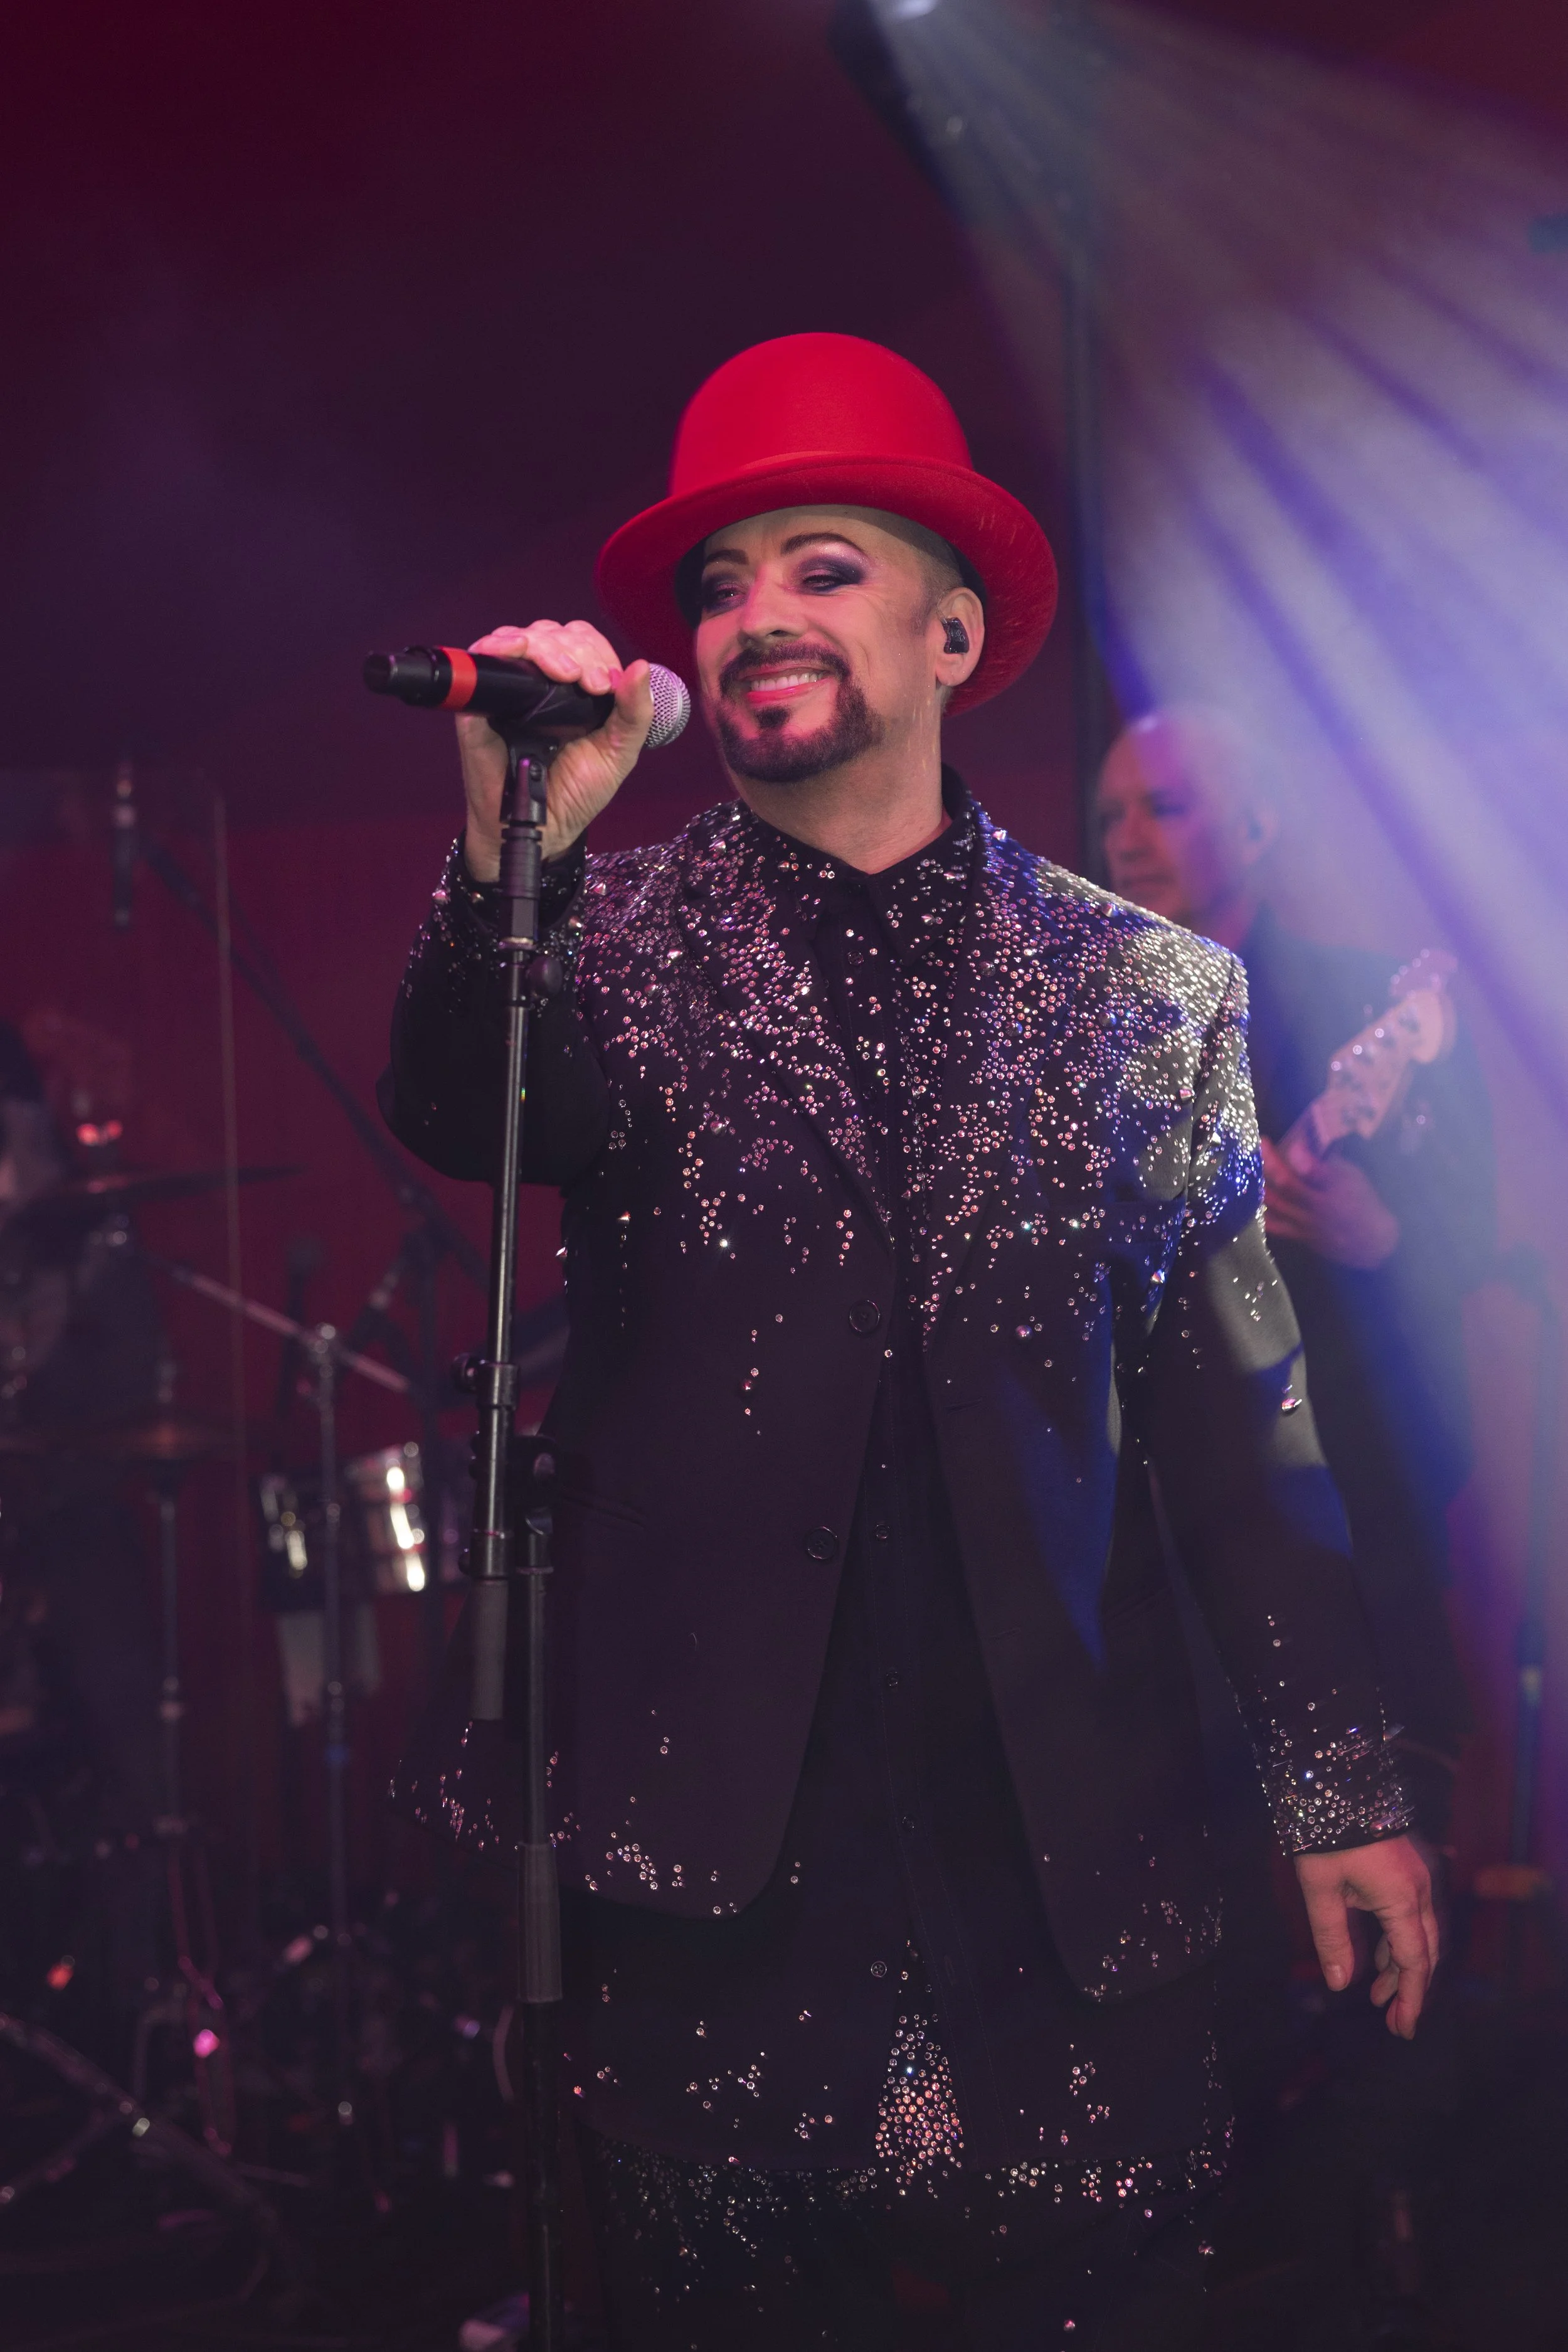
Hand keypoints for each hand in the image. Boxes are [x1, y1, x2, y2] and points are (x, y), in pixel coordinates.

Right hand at [457, 620, 654, 877]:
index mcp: (575, 687)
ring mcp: (509, 690)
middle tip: (588, 684)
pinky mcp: (479, 703)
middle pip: (553, 634)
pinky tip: (514, 654)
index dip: (594, 653)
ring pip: (522, 638)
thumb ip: (635, 713)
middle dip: (575, 650)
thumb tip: (641, 666)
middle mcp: (541, 682)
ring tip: (562, 674)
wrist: (540, 828)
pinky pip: (482, 662)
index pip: (583, 643)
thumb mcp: (618, 753)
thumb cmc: (576, 793)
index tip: (603, 685)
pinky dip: (498, 649)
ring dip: (544, 645)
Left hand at [1259, 1137, 1399, 1268]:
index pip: (1307, 1174)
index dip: (1290, 1157)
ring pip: (1275, 1207)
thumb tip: (1298, 1148)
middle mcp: (1316, 1211)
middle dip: (1268, 1165)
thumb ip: (1325, 1166)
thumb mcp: (1353, 1178)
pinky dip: (1260, 1212)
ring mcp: (1305, 1226)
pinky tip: (1247, 1198)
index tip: (1276, 1140)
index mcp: (1331, 1193)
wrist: (1371, 1240)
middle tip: (1257, 1146)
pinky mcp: (1299, 1236)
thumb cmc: (1362, 1202)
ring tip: (1247, 1167)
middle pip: (1285, 1189)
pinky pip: (1275, 1226)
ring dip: (1258, 1186)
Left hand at [1294, 1834, 1436, 2037]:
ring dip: (1404, 1964)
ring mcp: (1421, 1874)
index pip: (1416, 1962)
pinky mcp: (1412, 1864)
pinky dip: (1402, 1938)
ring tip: (1380, 1994)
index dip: (1411, 1999)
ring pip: (1422, 1932)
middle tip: (1393, 2020)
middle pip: (1426, 1951)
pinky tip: (1383, 1955)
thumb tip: (1341, 1985)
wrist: (1339, 1777)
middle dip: (1411, 1988)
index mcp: (1404, 1898)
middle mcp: (1422, 1888)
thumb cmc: (1326, 1832)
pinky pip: (1415, 1912)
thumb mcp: (1321, 1888)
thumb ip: (1333, 1937)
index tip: (1403, 2029)